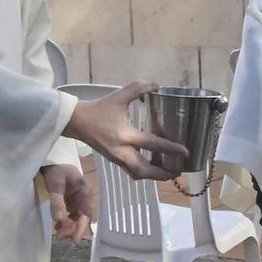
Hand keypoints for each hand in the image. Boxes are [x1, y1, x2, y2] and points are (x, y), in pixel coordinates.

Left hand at [45, 164, 92, 242]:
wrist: (52, 162)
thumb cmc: (56, 171)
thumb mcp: (55, 184)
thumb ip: (57, 202)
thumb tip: (59, 220)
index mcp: (84, 193)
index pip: (86, 214)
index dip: (81, 228)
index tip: (74, 240)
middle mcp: (84, 199)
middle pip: (83, 219)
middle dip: (74, 230)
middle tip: (61, 236)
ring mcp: (78, 201)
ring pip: (77, 219)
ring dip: (69, 228)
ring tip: (58, 233)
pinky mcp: (71, 203)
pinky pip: (72, 216)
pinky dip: (66, 223)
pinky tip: (58, 226)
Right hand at [62, 81, 186, 180]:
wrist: (76, 121)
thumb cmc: (98, 109)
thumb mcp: (119, 96)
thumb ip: (139, 88)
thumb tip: (158, 85)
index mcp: (125, 135)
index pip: (152, 144)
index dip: (171, 149)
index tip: (185, 152)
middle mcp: (122, 152)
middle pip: (145, 171)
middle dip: (163, 174)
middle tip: (178, 172)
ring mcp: (117, 159)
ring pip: (138, 174)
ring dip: (154, 176)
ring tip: (168, 172)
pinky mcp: (114, 160)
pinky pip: (132, 171)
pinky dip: (144, 172)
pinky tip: (152, 167)